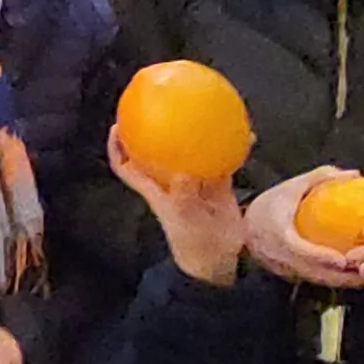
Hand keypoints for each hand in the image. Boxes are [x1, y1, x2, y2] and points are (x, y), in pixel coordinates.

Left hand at [106, 123, 249, 286]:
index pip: (127, 167)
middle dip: (157, 129)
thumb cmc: (195, 243)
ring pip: (191, 151)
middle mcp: (172, 182)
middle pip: (157, 150)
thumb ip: (184, 195)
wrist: (220, 260)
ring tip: (205, 109)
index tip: (117, 125)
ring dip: (196, 133)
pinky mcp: (218, 186)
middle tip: (162, 103)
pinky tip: (246, 135)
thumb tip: (185, 172)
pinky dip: (232, 148)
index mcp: (156, 189)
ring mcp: (196, 182)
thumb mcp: (185, 219)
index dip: (117, 147)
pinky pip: (222, 160)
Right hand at [242, 167, 363, 290]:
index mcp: (279, 236)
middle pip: (314, 273)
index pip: (301, 250)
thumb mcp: (292, 187)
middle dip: (341, 278)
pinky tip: (353, 277)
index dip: (321, 257)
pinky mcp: (290, 275)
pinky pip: (315, 279)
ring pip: (317, 280)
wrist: (242, 228)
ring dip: (342, 283)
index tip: (342, 260)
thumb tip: (354, 173)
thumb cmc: (270, 205)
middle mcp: (282, 258)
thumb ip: (320, 178)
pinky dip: (334, 280)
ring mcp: (285, 269)